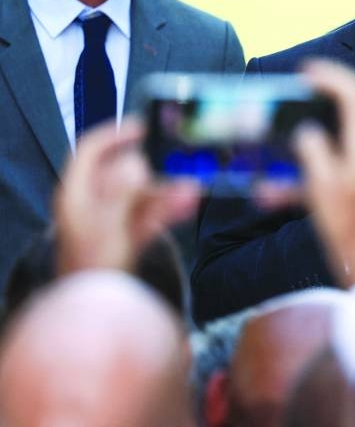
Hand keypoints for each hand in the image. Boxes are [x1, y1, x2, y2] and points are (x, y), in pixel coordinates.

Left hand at [54, 118, 200, 274]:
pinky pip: (148, 214)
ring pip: (140, 193)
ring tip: (193, 185)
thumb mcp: (108, 227)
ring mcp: (110, 220)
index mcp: (77, 195)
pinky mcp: (125, 236)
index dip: (114, 135)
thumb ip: (122, 192)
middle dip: (154, 166)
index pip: (90, 151)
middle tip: (179, 158)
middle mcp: (92, 204)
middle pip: (122, 171)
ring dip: (167, 188)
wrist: (99, 310)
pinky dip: (167, 208)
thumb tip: (136, 162)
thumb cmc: (94, 269)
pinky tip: (188, 202)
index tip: (143, 127)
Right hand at [294, 59, 354, 283]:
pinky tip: (318, 132)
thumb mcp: (322, 185)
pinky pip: (352, 138)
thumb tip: (307, 131)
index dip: (333, 76)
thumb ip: (314, 150)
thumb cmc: (347, 223)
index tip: (310, 72)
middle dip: (334, 84)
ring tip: (314, 97)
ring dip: (336, 103)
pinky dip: (336, 127)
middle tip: (310, 80)